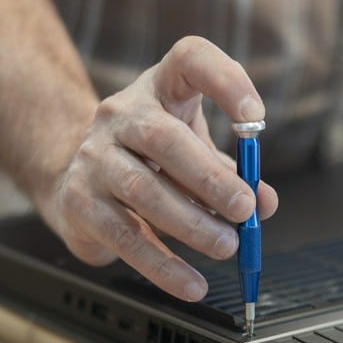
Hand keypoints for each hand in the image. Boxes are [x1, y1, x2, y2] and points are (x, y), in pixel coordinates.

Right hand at [42, 36, 278, 301]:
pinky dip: (163, 266)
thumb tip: (265, 203)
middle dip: (209, 178)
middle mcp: (120, 115)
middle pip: (163, 137)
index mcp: (159, 89)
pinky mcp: (79, 201)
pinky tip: (192, 283)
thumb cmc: (151, 160)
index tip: (254, 115)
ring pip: (142, 190)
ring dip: (190, 223)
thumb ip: (235, 174)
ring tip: (225, 246)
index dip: (225, 80)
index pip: (189, 59)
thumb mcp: (198, 153)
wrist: (76, 178)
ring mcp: (94, 156)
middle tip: (243, 209)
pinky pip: (125, 237)